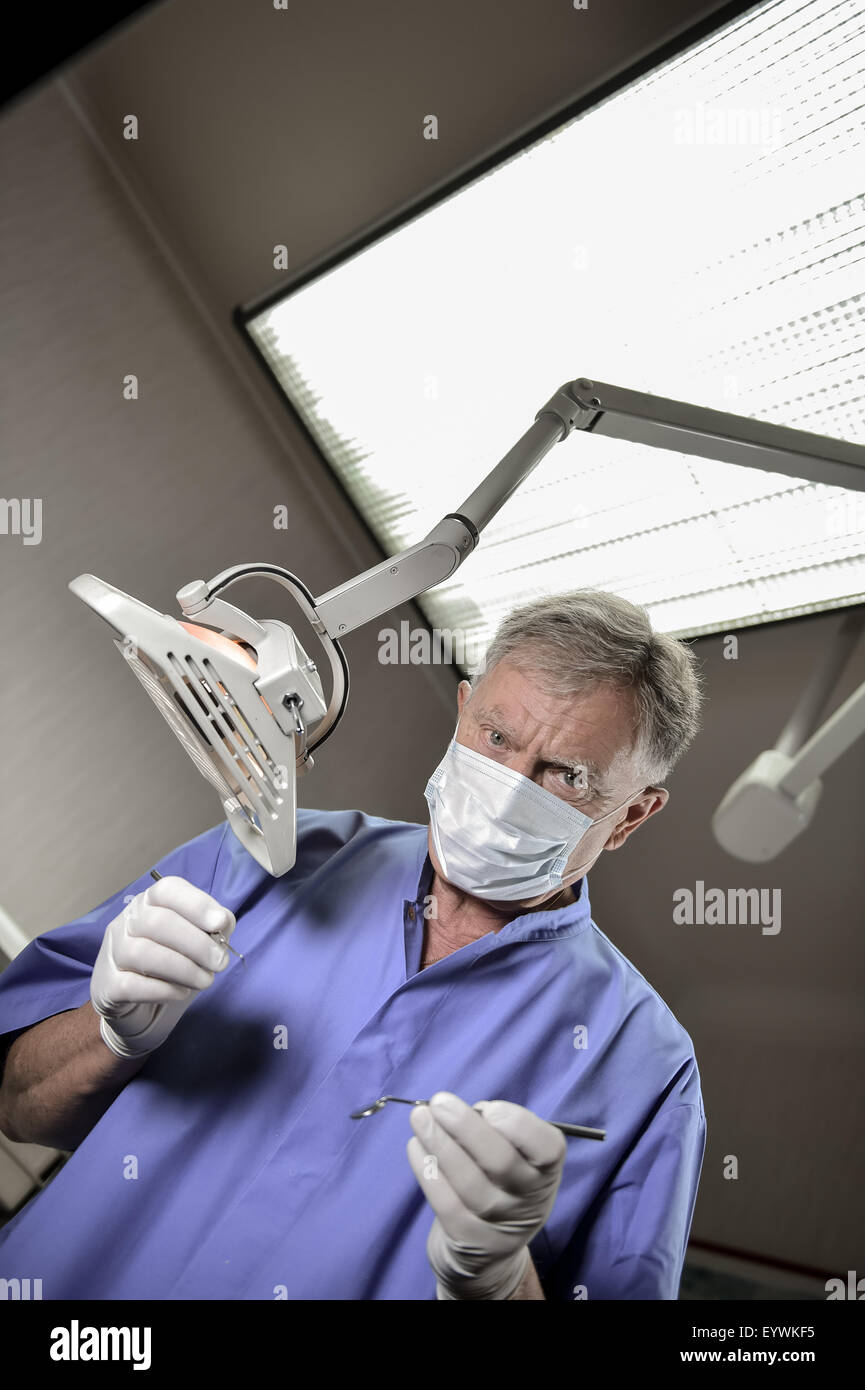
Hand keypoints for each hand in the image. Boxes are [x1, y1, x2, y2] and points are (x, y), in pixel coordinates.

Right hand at [90, 875, 235, 1058]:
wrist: (139, 1008)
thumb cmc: (172, 967)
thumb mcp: (197, 943)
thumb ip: (213, 929)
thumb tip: (222, 922)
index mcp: (149, 904)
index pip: (167, 889)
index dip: (196, 903)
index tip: (220, 923)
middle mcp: (126, 922)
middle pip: (158, 922)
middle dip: (197, 943)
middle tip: (220, 962)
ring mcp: (112, 953)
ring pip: (143, 953)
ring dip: (183, 968)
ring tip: (205, 981)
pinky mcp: (107, 985)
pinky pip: (131, 984)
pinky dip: (163, 990)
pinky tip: (180, 993)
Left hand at [407, 1090, 566, 1299]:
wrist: (490, 1249)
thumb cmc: (501, 1181)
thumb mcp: (516, 1157)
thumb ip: (498, 1132)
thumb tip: (460, 1111)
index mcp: (546, 1170)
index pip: (547, 1147)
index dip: (517, 1124)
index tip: (487, 1107)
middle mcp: (530, 1199)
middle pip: (500, 1161)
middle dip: (466, 1126)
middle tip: (439, 1103)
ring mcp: (499, 1223)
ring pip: (468, 1181)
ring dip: (439, 1143)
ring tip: (419, 1117)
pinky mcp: (468, 1238)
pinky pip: (445, 1202)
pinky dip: (427, 1170)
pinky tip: (415, 1147)